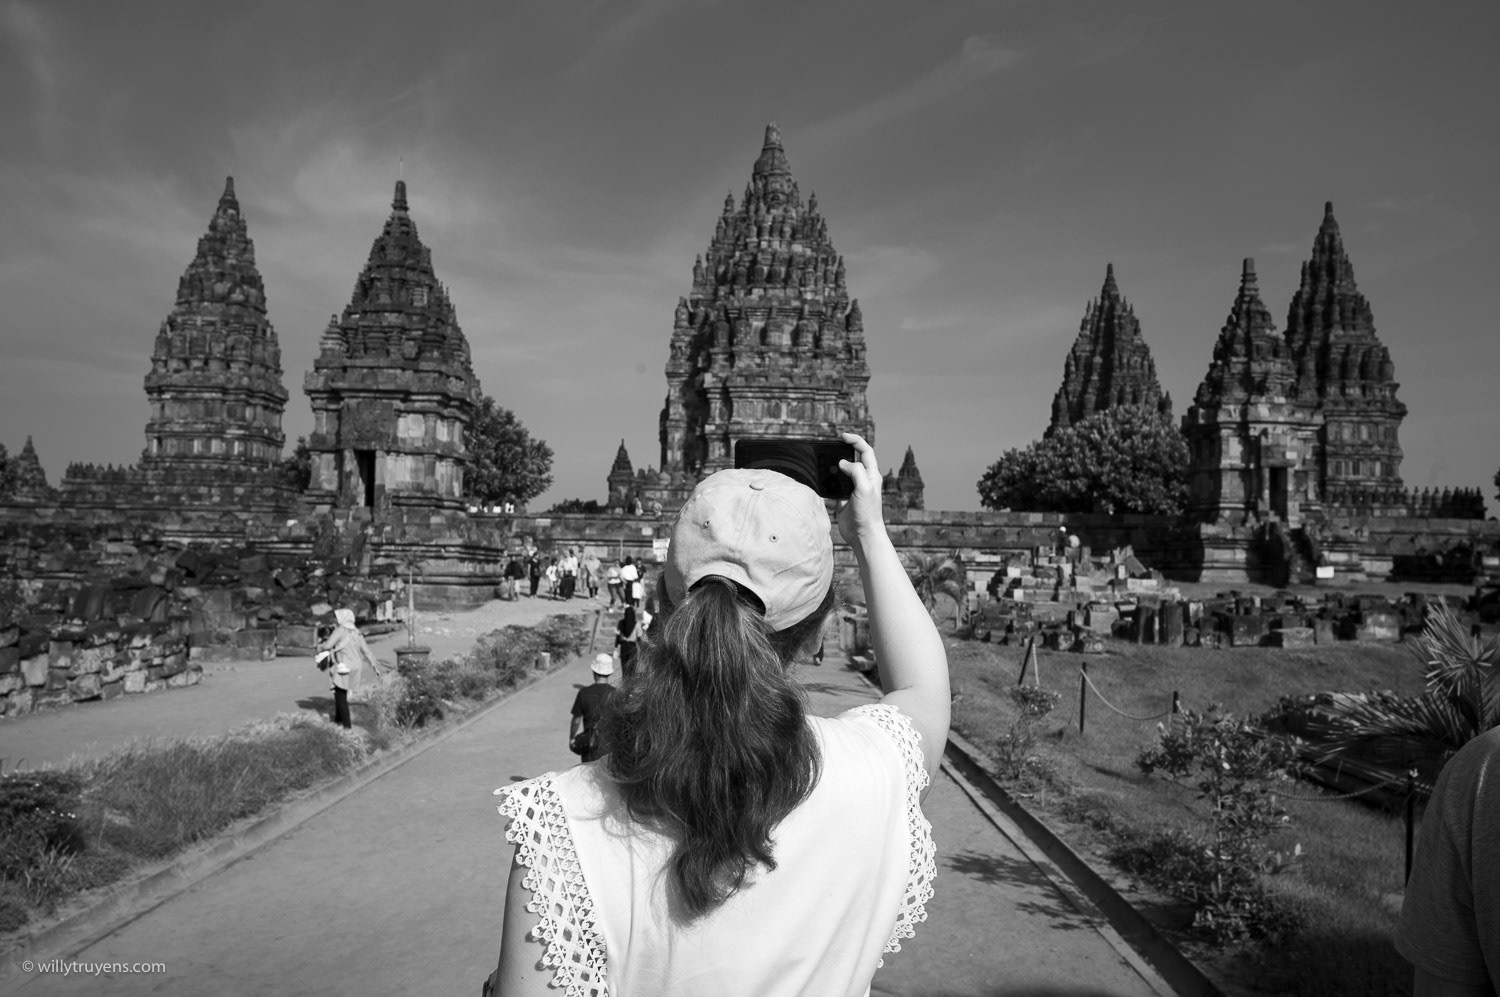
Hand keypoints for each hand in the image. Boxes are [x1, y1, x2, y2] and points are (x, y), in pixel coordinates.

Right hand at [835, 432, 885, 549]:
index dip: (855, 441)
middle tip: (830, 451)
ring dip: (831, 474)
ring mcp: (852, 491)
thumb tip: (843, 463)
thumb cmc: (868, 513)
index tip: (843, 436)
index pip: (865, 451)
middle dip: (841, 455)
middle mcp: (862, 481)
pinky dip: (827, 491)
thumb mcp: (864, 488)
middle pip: (851, 461)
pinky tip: (826, 495)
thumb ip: (855, 471)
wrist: (863, 536)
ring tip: (825, 474)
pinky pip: (832, 491)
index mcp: (871, 475)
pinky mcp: (842, 501)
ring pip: (839, 476)